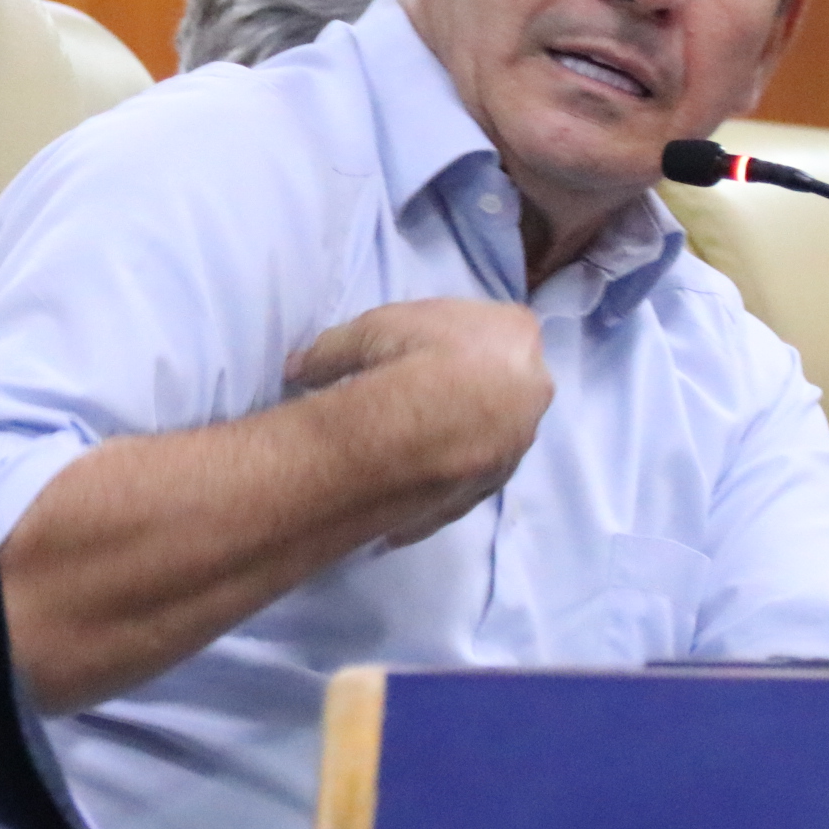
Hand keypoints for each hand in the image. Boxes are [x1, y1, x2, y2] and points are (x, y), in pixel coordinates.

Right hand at [286, 299, 549, 545]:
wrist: (434, 422)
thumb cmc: (411, 355)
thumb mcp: (365, 330)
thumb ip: (335, 348)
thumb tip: (297, 368)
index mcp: (514, 332)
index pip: (491, 328)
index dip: (451, 339)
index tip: (417, 350)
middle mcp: (532, 387)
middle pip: (498, 384)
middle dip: (461, 391)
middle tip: (413, 401)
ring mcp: (517, 439)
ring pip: (487, 438)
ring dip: (453, 442)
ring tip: (404, 454)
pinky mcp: (494, 483)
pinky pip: (463, 487)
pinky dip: (435, 490)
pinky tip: (405, 499)